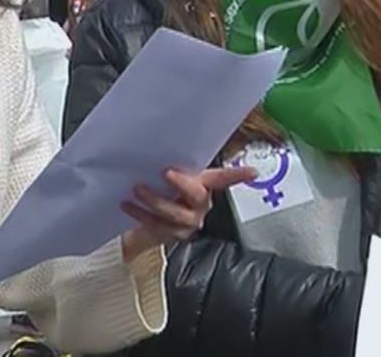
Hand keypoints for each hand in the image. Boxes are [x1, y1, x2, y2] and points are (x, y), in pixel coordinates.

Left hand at [119, 167, 256, 258]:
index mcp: (202, 186)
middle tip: (166, 172)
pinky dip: (141, 213)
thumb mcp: (162, 176)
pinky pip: (158, 225)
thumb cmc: (155, 189)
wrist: (137, 222)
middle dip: (183, 184)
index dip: (236, 175)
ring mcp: (188, 222)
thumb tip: (156, 144)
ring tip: (137, 188)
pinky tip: (127, 204)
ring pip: (176, 213)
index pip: (222, 179)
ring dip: (155, 199)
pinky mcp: (173, 235)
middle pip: (197, 196)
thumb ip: (169, 165)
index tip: (253, 172)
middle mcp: (199, 205)